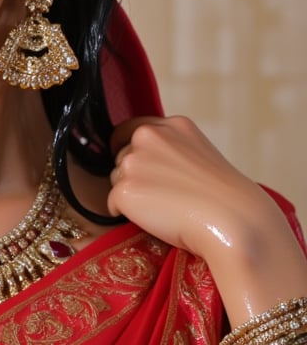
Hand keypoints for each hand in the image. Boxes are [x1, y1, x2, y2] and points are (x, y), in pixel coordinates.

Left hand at [107, 115, 282, 262]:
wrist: (232, 219)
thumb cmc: (223, 195)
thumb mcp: (199, 153)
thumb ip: (171, 149)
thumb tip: (145, 161)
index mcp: (170, 125)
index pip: (130, 131)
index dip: (134, 152)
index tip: (145, 170)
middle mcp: (147, 137)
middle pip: (121, 157)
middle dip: (135, 175)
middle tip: (167, 194)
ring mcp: (133, 162)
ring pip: (116, 180)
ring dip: (132, 194)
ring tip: (166, 206)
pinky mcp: (124, 190)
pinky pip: (112, 205)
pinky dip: (127, 215)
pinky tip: (156, 218)